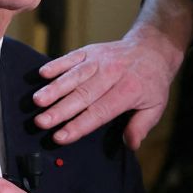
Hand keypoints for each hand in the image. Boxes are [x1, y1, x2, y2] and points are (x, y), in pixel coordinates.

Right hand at [32, 29, 183, 148]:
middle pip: (83, 95)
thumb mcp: (156, 106)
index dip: (79, 125)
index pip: (100, 112)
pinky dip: (57, 64)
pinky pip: (72, 57)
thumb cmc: (151, 83)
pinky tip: (42, 74)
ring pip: (74, 76)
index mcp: (128, 91)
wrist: (152, 49)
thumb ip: (141, 125)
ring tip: (37, 101)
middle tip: (41, 122)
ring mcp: (99, 61)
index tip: (60, 137)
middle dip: (60, 110)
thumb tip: (130, 144)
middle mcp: (112, 75)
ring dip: (54, 88)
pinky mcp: (90, 51)